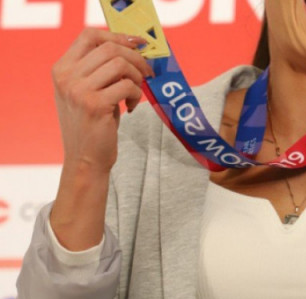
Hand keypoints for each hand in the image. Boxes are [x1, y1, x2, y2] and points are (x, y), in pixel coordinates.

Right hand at [52, 28, 153, 174]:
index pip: (89, 36)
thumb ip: (99, 70)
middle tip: (147, 73)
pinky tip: (131, 108)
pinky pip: (127, 86)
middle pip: (110, 48)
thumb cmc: (91, 125)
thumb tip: (133, 48)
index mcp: (62, 69)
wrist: (85, 160)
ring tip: (136, 92)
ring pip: (120, 64)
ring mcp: (79, 90)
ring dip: (136, 77)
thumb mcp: (86, 92)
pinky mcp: (95, 104)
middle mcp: (67, 77)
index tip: (137, 45)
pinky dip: (136, 95)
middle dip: (135, 58)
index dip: (117, 36)